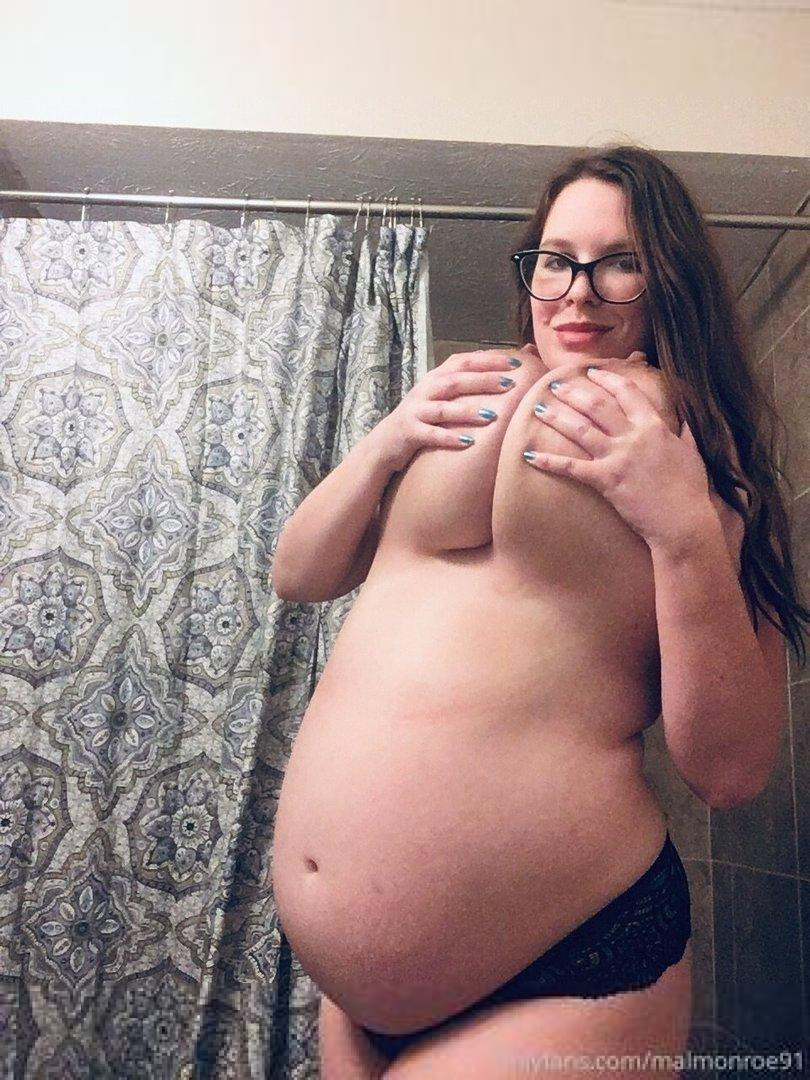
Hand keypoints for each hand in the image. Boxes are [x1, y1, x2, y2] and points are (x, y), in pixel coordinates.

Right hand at [371, 343, 537, 472]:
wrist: (385, 441)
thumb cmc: (422, 417)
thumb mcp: (440, 395)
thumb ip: (465, 383)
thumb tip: (502, 373)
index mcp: (436, 378)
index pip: (464, 361)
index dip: (489, 360)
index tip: (516, 362)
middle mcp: (426, 390)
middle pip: (456, 381)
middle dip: (483, 381)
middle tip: (509, 383)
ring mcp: (416, 410)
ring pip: (443, 408)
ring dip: (467, 411)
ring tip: (491, 415)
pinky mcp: (409, 432)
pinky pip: (430, 435)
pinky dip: (448, 438)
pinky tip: (467, 442)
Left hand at [523, 353, 714, 548]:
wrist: (683, 522)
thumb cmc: (690, 491)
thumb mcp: (692, 454)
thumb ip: (686, 433)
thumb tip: (686, 419)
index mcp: (654, 426)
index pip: (627, 392)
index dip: (607, 379)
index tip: (591, 371)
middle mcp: (633, 436)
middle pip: (597, 405)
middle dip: (574, 392)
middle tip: (554, 384)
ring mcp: (617, 457)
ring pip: (580, 429)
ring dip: (557, 417)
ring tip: (539, 408)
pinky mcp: (606, 480)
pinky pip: (572, 467)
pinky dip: (549, 461)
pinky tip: (529, 455)